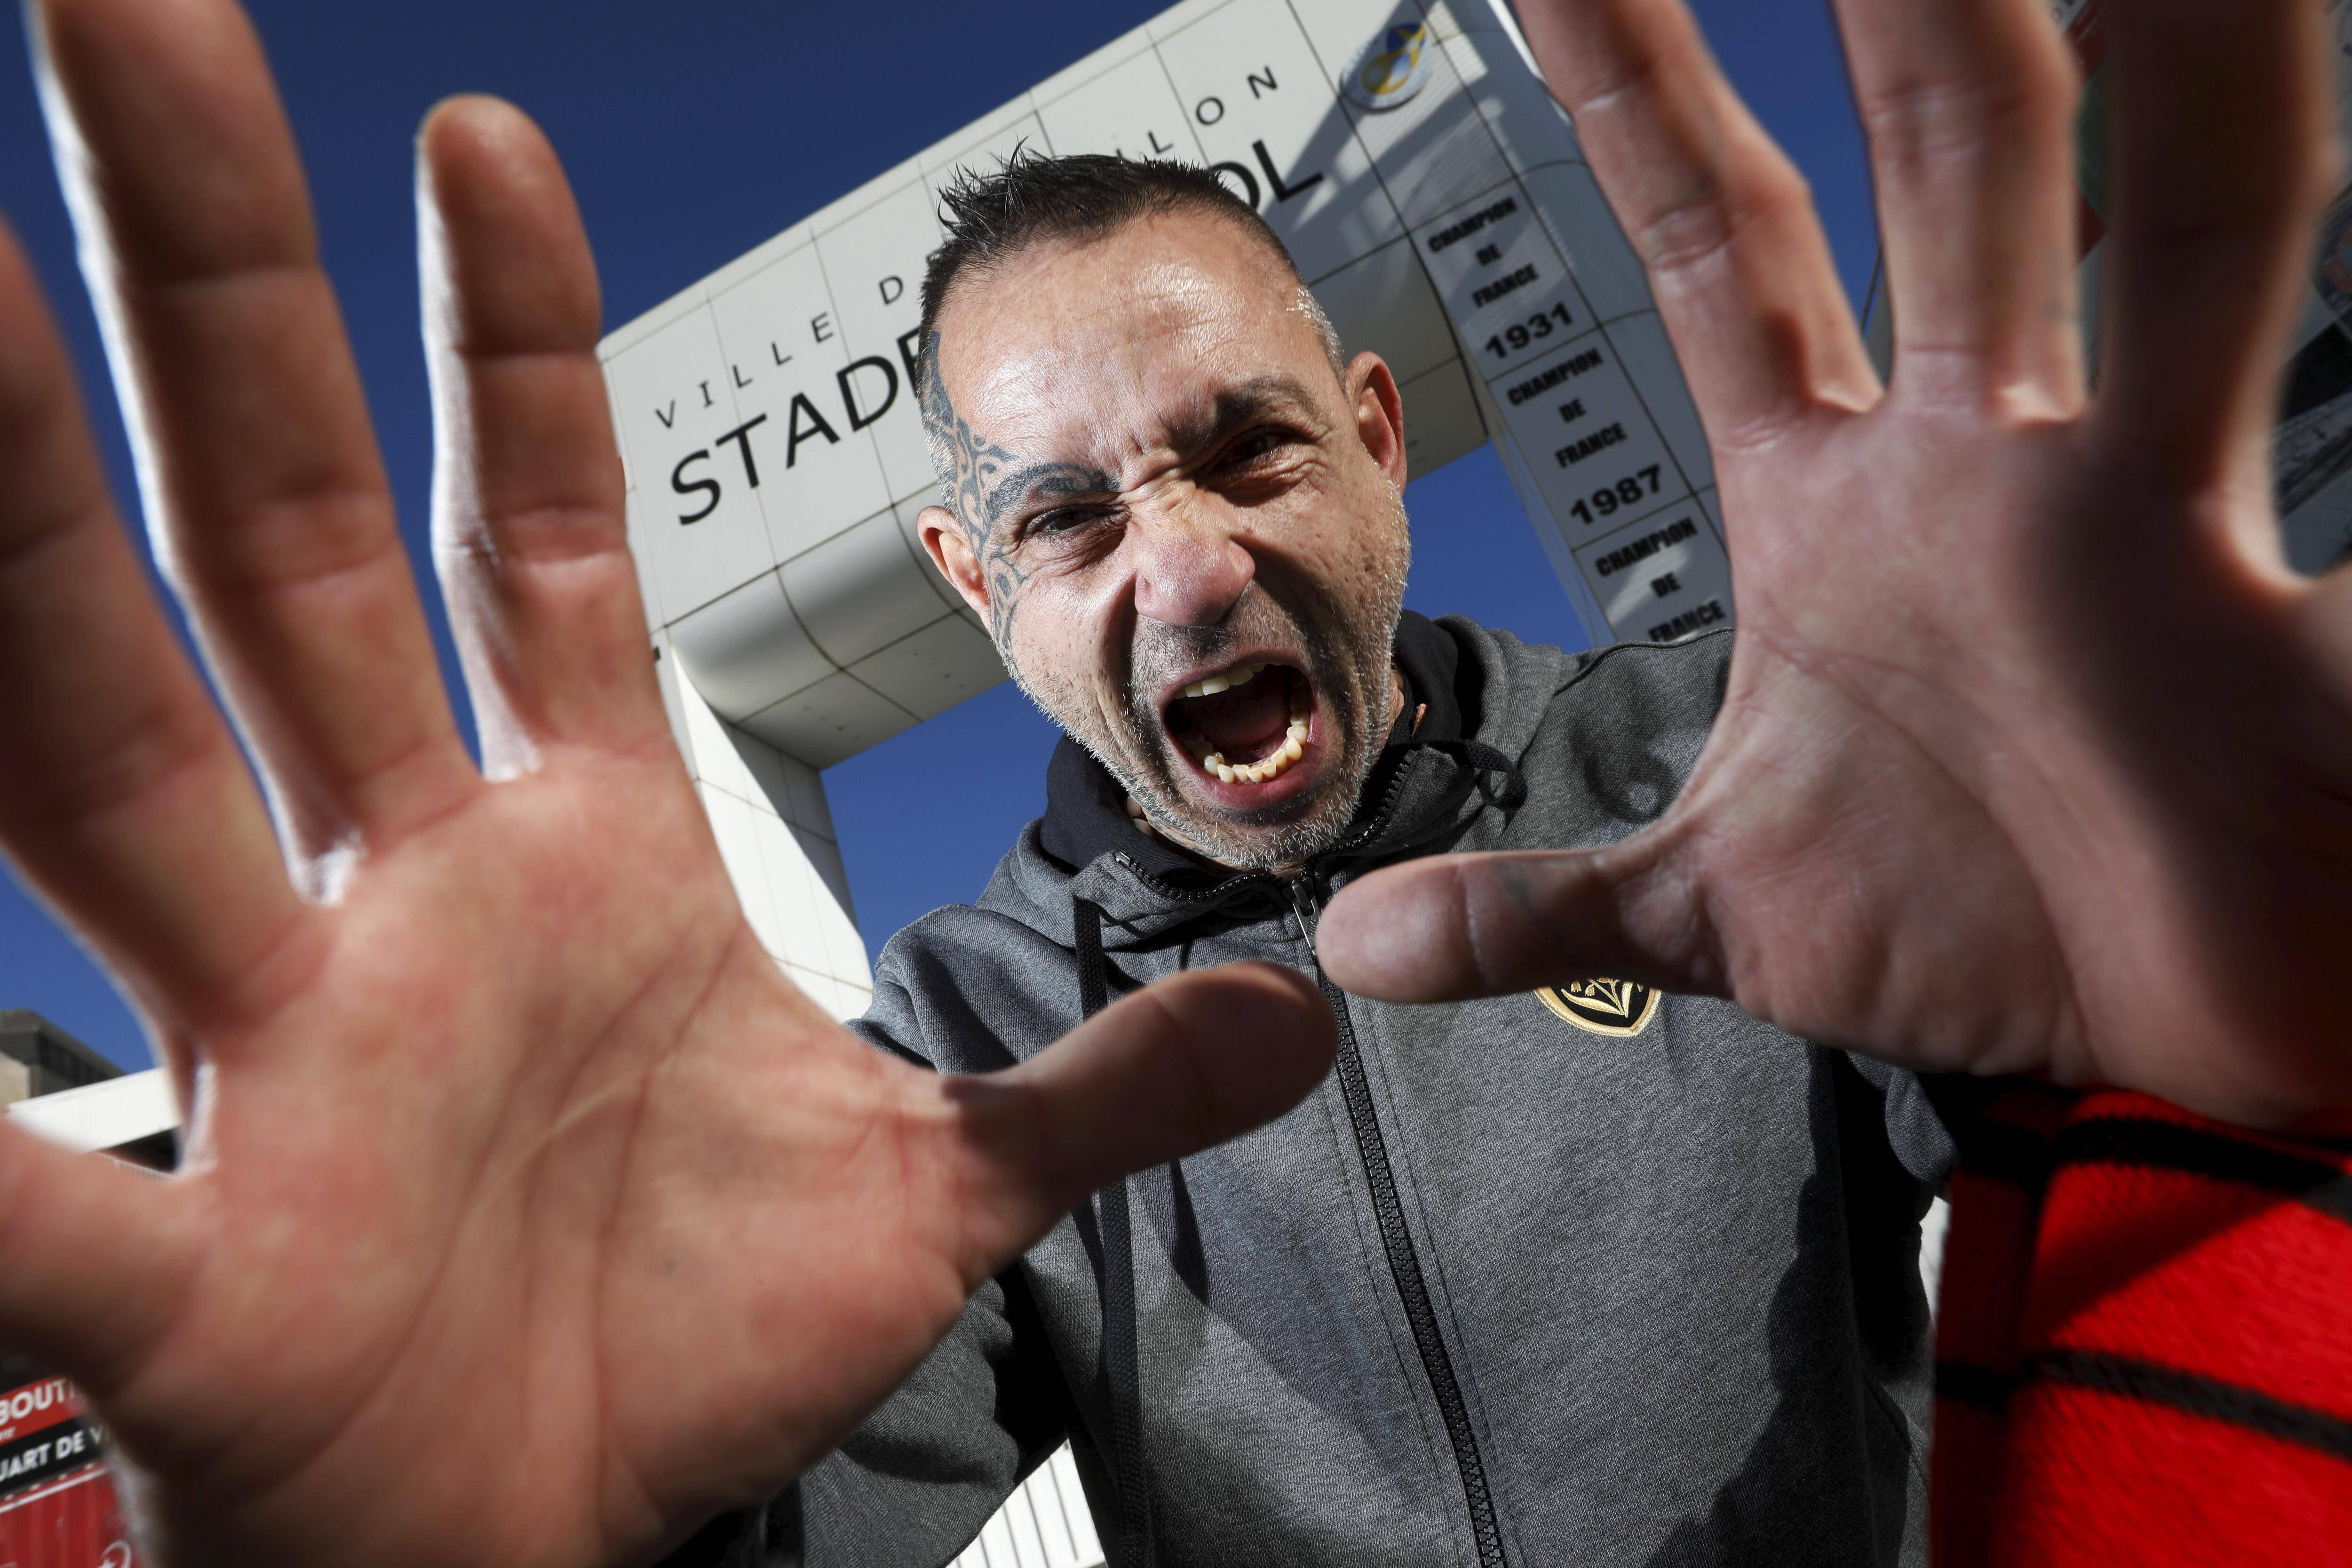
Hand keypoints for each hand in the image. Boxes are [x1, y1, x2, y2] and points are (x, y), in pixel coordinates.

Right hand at [0, 2, 1332, 1562]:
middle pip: (281, 539)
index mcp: (572, 864)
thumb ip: (1099, 1089)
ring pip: (105, 741)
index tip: (486, 139)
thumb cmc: (688, 1350)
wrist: (557, 1549)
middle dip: (214, 289)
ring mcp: (279, 1056)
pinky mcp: (196, 1262)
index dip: (512, 341)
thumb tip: (1293, 1022)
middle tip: (124, 14)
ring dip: (15, 533)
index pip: (531, 536)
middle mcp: (392, 903)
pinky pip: (18, 1170)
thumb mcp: (936, 1194)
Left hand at [1320, 0, 2351, 1124]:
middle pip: (1968, 151)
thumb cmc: (1970, 924)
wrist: (2136, 1060)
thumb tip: (1363, 944)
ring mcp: (2162, 519)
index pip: (1720, 238)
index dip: (1635, 89)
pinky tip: (2342, 122)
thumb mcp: (1718, 911)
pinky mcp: (2301, 631)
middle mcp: (2007, 460)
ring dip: (2209, 56)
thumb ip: (1544, 905)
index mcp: (1848, 496)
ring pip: (2204, 223)